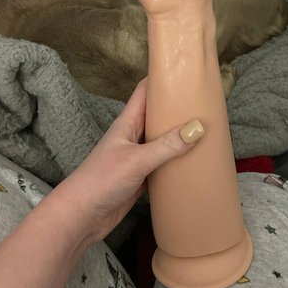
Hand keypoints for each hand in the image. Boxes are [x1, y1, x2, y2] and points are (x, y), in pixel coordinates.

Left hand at [67, 78, 203, 243]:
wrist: (82, 216)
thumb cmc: (100, 180)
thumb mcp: (137, 159)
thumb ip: (167, 145)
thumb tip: (197, 127)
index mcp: (127, 123)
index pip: (144, 92)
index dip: (160, 79)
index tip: (183, 72)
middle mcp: (132, 136)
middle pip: (157, 116)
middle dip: (177, 109)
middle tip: (205, 103)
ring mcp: (137, 157)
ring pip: (162, 141)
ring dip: (179, 137)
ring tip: (206, 130)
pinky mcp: (141, 177)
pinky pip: (162, 165)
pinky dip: (176, 163)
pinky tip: (192, 163)